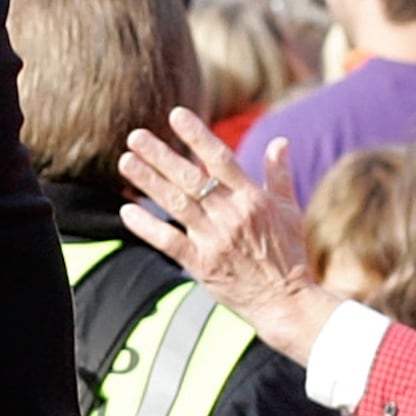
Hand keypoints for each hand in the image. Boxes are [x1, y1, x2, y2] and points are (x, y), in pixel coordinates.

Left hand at [116, 110, 334, 361]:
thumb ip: (280, 174)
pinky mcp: (202, 264)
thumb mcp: (290, 211)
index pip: (220, 159)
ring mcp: (215, 240)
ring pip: (176, 204)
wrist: (286, 301)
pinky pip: (169, 241)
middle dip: (161, 155)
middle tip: (135, 136)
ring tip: (125, 162)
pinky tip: (127, 210)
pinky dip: (147, 226)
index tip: (175, 115)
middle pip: (191, 178)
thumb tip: (279, 140)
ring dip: (148, 182)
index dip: (197, 135)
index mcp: (252, 198)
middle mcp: (231, 215)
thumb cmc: (289, 253)